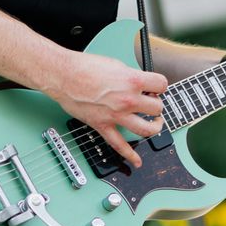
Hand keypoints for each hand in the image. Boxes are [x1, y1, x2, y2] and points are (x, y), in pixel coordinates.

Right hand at [47, 52, 167, 168]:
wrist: (63, 75)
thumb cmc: (84, 67)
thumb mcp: (115, 64)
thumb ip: (130, 76)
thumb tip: (139, 83)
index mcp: (132, 81)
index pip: (161, 84)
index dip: (160, 85)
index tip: (156, 87)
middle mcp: (127, 99)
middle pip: (157, 108)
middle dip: (155, 104)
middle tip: (151, 102)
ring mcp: (116, 115)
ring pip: (146, 129)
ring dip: (154, 127)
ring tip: (154, 124)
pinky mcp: (103, 125)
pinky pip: (119, 145)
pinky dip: (130, 155)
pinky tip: (137, 160)